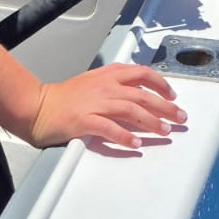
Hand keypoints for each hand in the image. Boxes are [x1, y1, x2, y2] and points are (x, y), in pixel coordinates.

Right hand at [26, 63, 185, 150]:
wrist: (38, 106)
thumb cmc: (63, 97)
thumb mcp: (92, 82)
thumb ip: (114, 84)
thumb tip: (137, 92)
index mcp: (107, 75)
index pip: (141, 74)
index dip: (160, 84)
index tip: (173, 95)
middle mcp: (105, 87)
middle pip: (143, 94)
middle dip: (165, 106)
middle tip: (180, 116)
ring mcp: (95, 103)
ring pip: (131, 110)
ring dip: (151, 121)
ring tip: (165, 130)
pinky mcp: (85, 120)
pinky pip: (110, 128)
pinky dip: (125, 136)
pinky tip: (137, 144)